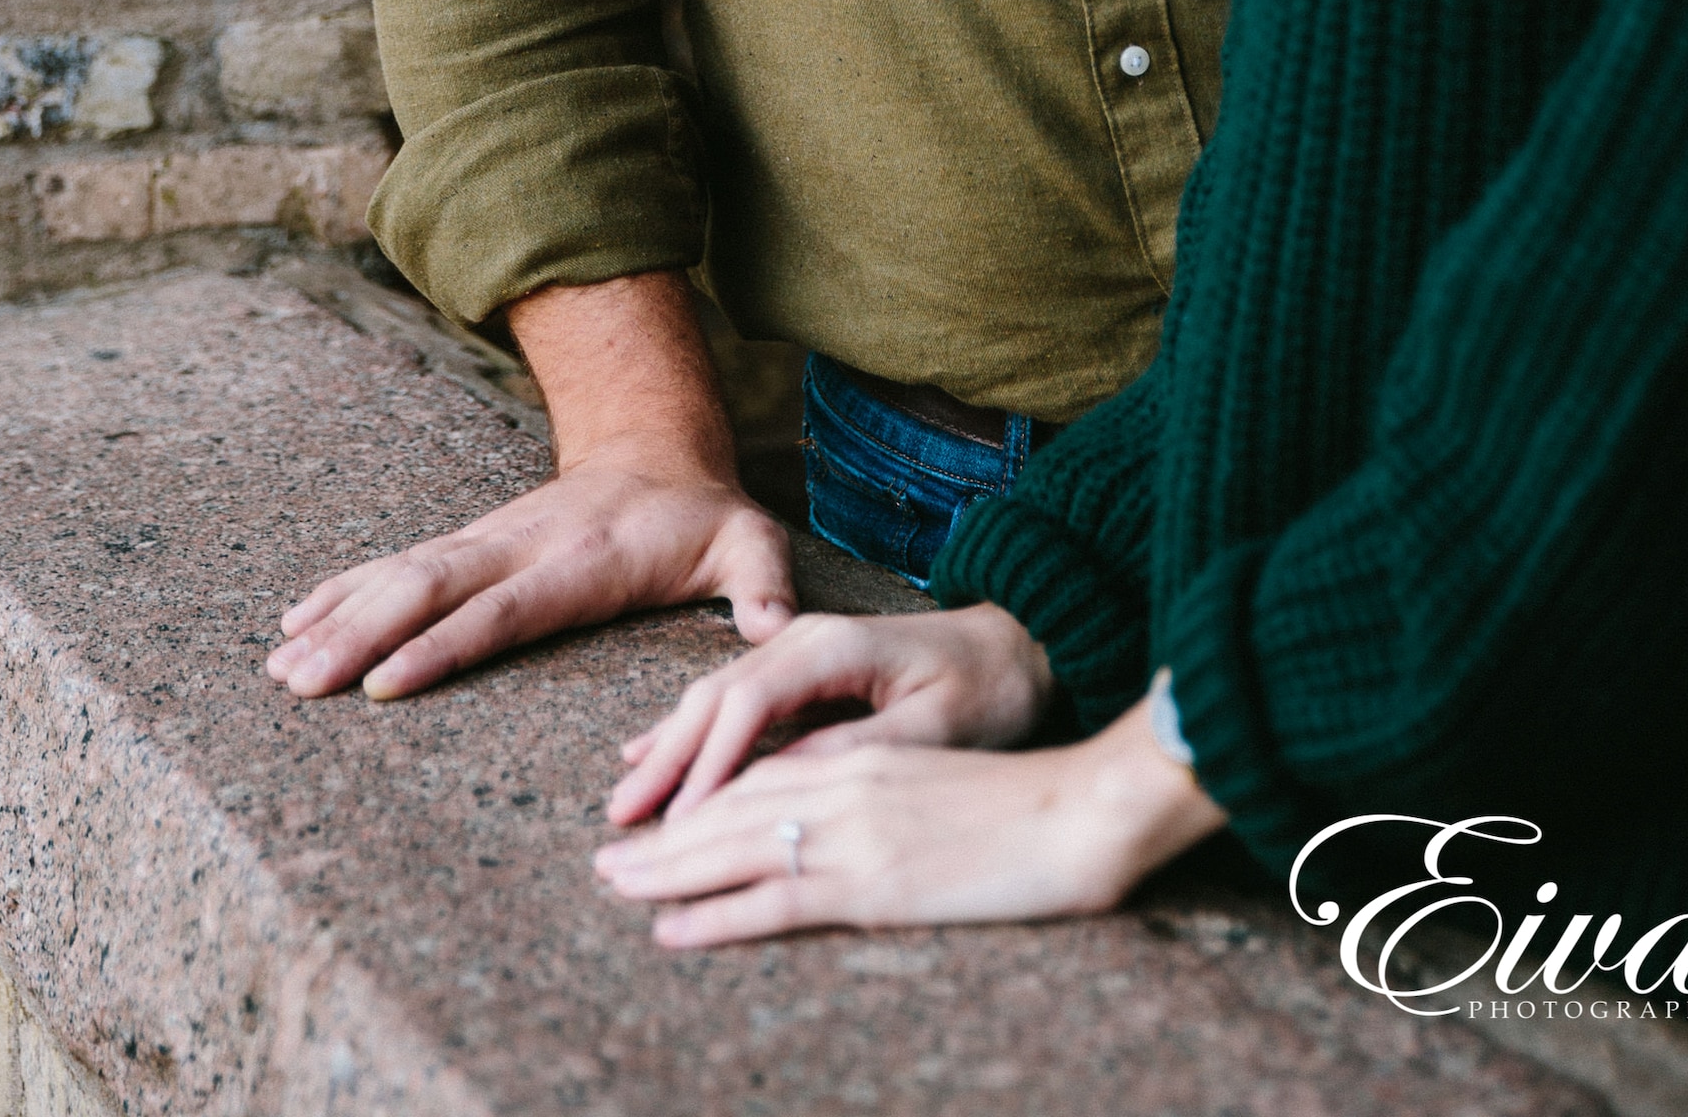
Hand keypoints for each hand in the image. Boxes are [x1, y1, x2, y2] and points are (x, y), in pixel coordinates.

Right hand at [268, 439, 795, 698]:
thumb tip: (776, 632)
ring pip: (401, 576)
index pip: (504, 609)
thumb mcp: (750, 543)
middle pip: (431, 590)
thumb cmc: (703, 515)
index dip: (445, 645)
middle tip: (299, 680)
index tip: (386, 683)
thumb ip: (764, 585)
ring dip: (339, 617)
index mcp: (582, 560)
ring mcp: (488, 540)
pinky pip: (396, 565)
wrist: (659, 444)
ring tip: (279, 665)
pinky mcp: (470, 544)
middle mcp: (521, 545)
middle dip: (362, 635)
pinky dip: (342, 589)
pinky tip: (292, 620)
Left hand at [592, 697, 1226, 945]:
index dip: (703, 792)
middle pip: (732, 805)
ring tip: (616, 882)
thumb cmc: (1022, 806)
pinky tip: (674, 927)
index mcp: (864, 759)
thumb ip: (880, 792)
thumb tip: (833, 821)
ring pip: (736, 845)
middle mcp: (847, 785)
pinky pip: (776, 897)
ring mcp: (855, 831)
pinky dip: (717, 912)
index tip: (658, 814)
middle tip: (606, 854)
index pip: (763, 772)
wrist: (1080, 810)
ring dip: (668, 868)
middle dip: (664, 831)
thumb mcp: (937, 783)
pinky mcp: (872, 881)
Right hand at [608, 602, 1053, 824]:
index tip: (675, 821)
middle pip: (716, 699)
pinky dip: (692, 731)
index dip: (707, 766)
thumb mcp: (934, 726)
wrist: (1018, 642)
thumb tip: (782, 786)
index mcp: (834, 648)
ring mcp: (799, 648)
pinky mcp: (803, 666)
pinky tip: (655, 753)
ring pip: (716, 698)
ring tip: (624, 799)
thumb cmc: (987, 688)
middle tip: (620, 822)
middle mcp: (805, 640)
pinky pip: (734, 700)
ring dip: (671, 749)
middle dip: (667, 760)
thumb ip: (857, 751)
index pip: (748, 706)